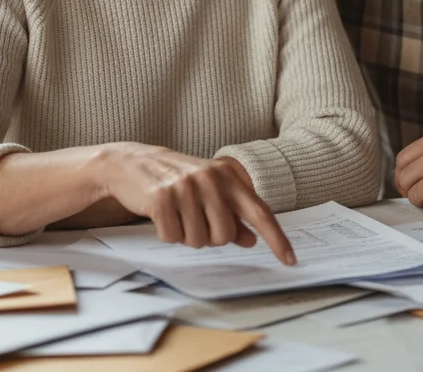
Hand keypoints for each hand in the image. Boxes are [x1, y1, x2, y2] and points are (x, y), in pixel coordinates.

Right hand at [98, 144, 296, 265]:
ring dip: (185, 235)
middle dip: (208, 237)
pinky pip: (172, 237)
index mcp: (229, 177)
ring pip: (198, 240)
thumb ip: (232, 216)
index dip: (277, 238)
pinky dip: (166, 233)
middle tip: (193, 219)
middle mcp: (210, 179)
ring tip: (176, 213)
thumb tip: (252, 239)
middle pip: (224, 236)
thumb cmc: (176, 180)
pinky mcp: (161, 197)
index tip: (290, 260)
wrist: (132, 163)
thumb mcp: (209, 192)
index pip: (260, 212)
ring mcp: (185, 187)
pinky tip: (161, 214)